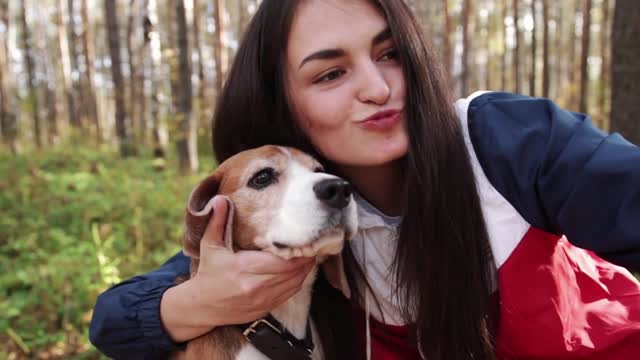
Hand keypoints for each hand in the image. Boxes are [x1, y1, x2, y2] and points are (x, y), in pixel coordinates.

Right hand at [160, 196, 314, 341]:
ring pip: (296, 282)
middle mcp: (256, 286)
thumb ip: (217, 222)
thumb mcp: (210, 246)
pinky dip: (298, 280)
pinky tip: (300, 268)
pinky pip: (291, 293)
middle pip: (293, 271)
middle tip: (312, 241)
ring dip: (305, 268)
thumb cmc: (209, 273)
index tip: (304, 236)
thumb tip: (220, 200)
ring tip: (309, 252)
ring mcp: (263, 299)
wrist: (203, 308)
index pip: (282, 260)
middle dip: (305, 257)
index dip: (297, 250)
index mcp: (244, 268)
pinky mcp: (267, 308)